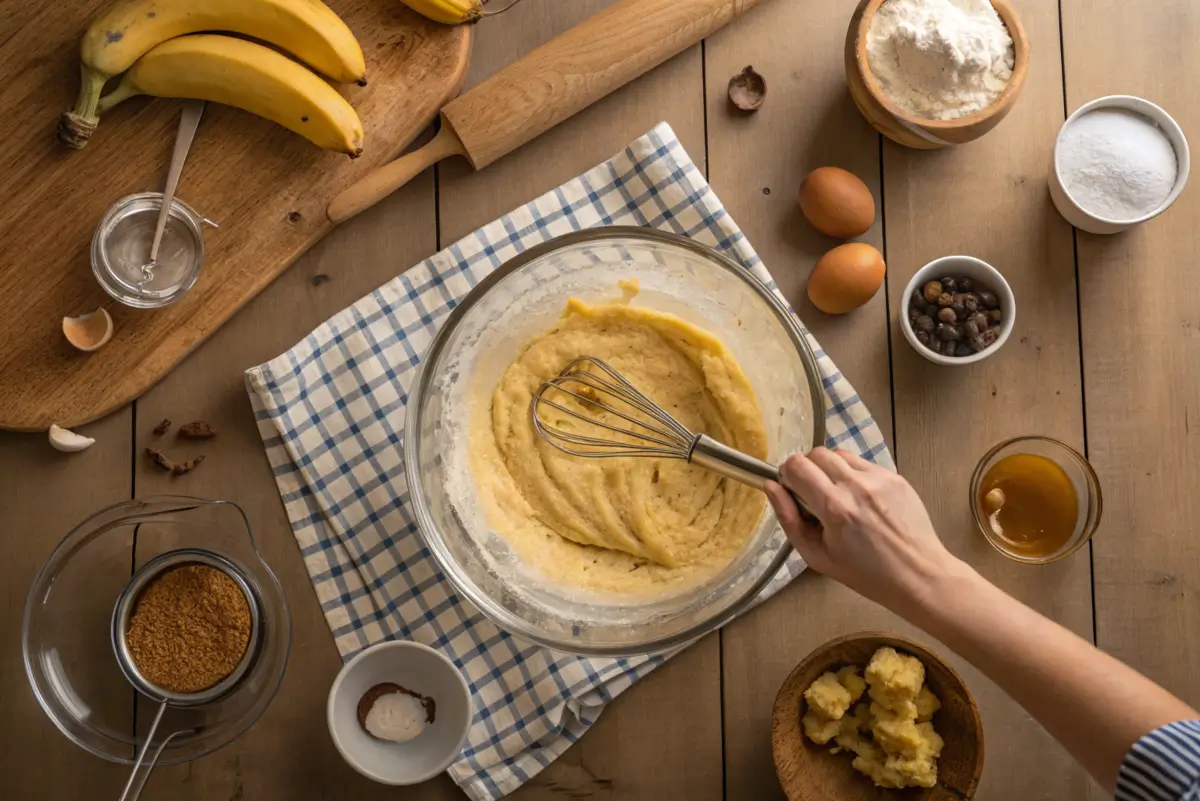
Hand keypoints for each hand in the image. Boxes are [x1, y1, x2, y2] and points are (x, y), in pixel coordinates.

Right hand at [764, 447, 960, 610]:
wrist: (918, 575)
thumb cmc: (865, 574)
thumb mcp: (817, 556)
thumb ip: (789, 519)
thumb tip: (771, 486)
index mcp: (834, 508)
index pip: (797, 466)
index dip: (788, 476)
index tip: (793, 493)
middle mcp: (856, 486)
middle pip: (816, 453)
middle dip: (807, 470)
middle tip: (813, 494)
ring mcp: (879, 478)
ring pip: (839, 454)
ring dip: (829, 468)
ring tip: (837, 495)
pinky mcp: (895, 476)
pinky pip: (862, 463)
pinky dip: (853, 474)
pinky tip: (860, 499)